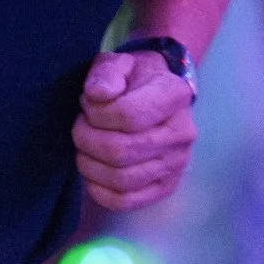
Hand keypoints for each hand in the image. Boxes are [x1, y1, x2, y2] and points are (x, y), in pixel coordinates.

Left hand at [73, 48, 194, 210]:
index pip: (128, 116)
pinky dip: (99, 190)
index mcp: (175, 96)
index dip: (96, 114)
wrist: (157, 95)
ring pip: (121, 179)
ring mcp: (176, 164)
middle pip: (121, 151)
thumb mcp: (119, 63)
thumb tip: (97, 95)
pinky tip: (92, 172)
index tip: (88, 104)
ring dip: (89, 164)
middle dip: (86, 139)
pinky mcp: (165, 187)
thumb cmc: (134, 79)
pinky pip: (125, 201)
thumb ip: (106, 73)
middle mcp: (182, 134)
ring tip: (86, 147)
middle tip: (81, 127)